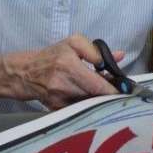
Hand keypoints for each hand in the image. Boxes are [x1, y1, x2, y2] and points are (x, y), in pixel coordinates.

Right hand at [5, 34, 122, 109]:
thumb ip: (95, 49)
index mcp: (69, 65)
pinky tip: (90, 98)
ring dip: (99, 100)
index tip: (125, 90)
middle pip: (95, 96)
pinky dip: (87, 105)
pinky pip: (79, 109)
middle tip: (118, 90)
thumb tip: (119, 56)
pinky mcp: (57, 109)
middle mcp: (63, 84)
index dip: (113, 90)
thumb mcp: (73, 43)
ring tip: (104, 92)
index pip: (97, 84)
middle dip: (108, 94)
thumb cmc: (52, 55)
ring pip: (88, 104)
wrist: (26, 72)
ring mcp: (59, 99)